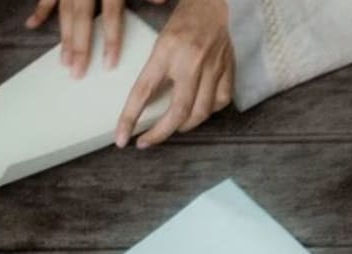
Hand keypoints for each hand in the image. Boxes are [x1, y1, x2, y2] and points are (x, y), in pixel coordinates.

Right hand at [26, 0, 167, 77]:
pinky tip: (32, 26)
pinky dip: (40, 10)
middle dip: (79, 47)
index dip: (110, 40)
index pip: (110, 16)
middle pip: (81, 19)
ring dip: (62, 37)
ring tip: (63, 62)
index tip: (109, 64)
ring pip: (63, 11)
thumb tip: (161, 1)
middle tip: (77, 72)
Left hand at [115, 0, 232, 148]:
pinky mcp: (228, 71)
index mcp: (167, 51)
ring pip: (200, 112)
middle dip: (160, 133)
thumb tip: (145, 99)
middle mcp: (191, 62)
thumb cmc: (186, 16)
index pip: (143, 91)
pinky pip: (220, 102)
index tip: (122, 138)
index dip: (130, 118)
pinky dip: (208, 112)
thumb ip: (154, 67)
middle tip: (146, 142)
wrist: (219, 2)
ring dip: (183, 126)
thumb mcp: (161, 38)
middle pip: (177, 111)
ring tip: (171, 128)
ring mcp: (213, 69)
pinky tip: (199, 111)